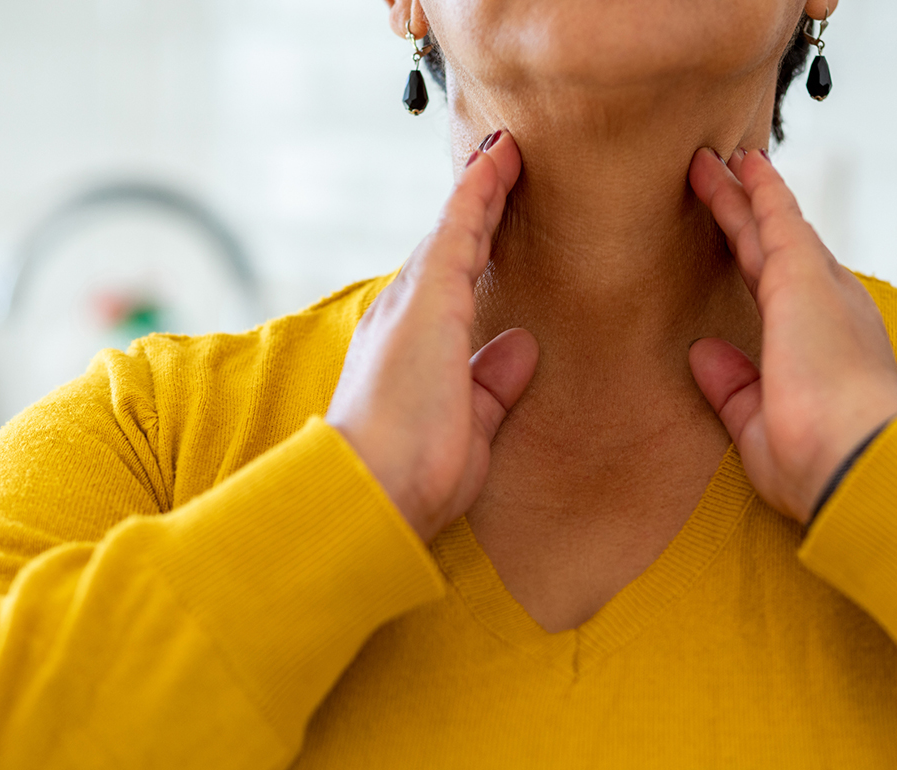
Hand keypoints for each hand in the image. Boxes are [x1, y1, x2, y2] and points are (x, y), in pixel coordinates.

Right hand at [326, 131, 537, 543]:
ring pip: (453, 232)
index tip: (494, 216)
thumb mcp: (470, 423)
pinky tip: (499, 160)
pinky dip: (479, 192)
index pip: (448, 286)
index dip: (471, 246)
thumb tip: (520, 347)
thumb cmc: (415, 475)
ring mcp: (412, 303)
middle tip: (502, 163)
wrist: (375, 491)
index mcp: (411, 349)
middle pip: (447, 248)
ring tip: (506, 151)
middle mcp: (402, 316)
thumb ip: (492, 384)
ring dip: (481, 189)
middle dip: (476, 207)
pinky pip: (459, 230)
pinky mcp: (429, 299)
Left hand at [687, 148, 896, 522]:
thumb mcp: (758, 425)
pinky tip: (738, 163)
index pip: (780, 298)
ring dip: (741, 194)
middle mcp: (830, 311)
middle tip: (723, 180)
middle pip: (776, 251)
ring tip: (712, 161)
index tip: (740, 241)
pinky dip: (757, 188)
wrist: (854, 460)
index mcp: (824, 350)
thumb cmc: (819, 462)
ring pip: (770, 228)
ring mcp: (819, 289)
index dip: (758, 264)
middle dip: (747, 216)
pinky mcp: (803, 276)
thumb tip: (703, 353)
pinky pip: (775, 218)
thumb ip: (733, 387)